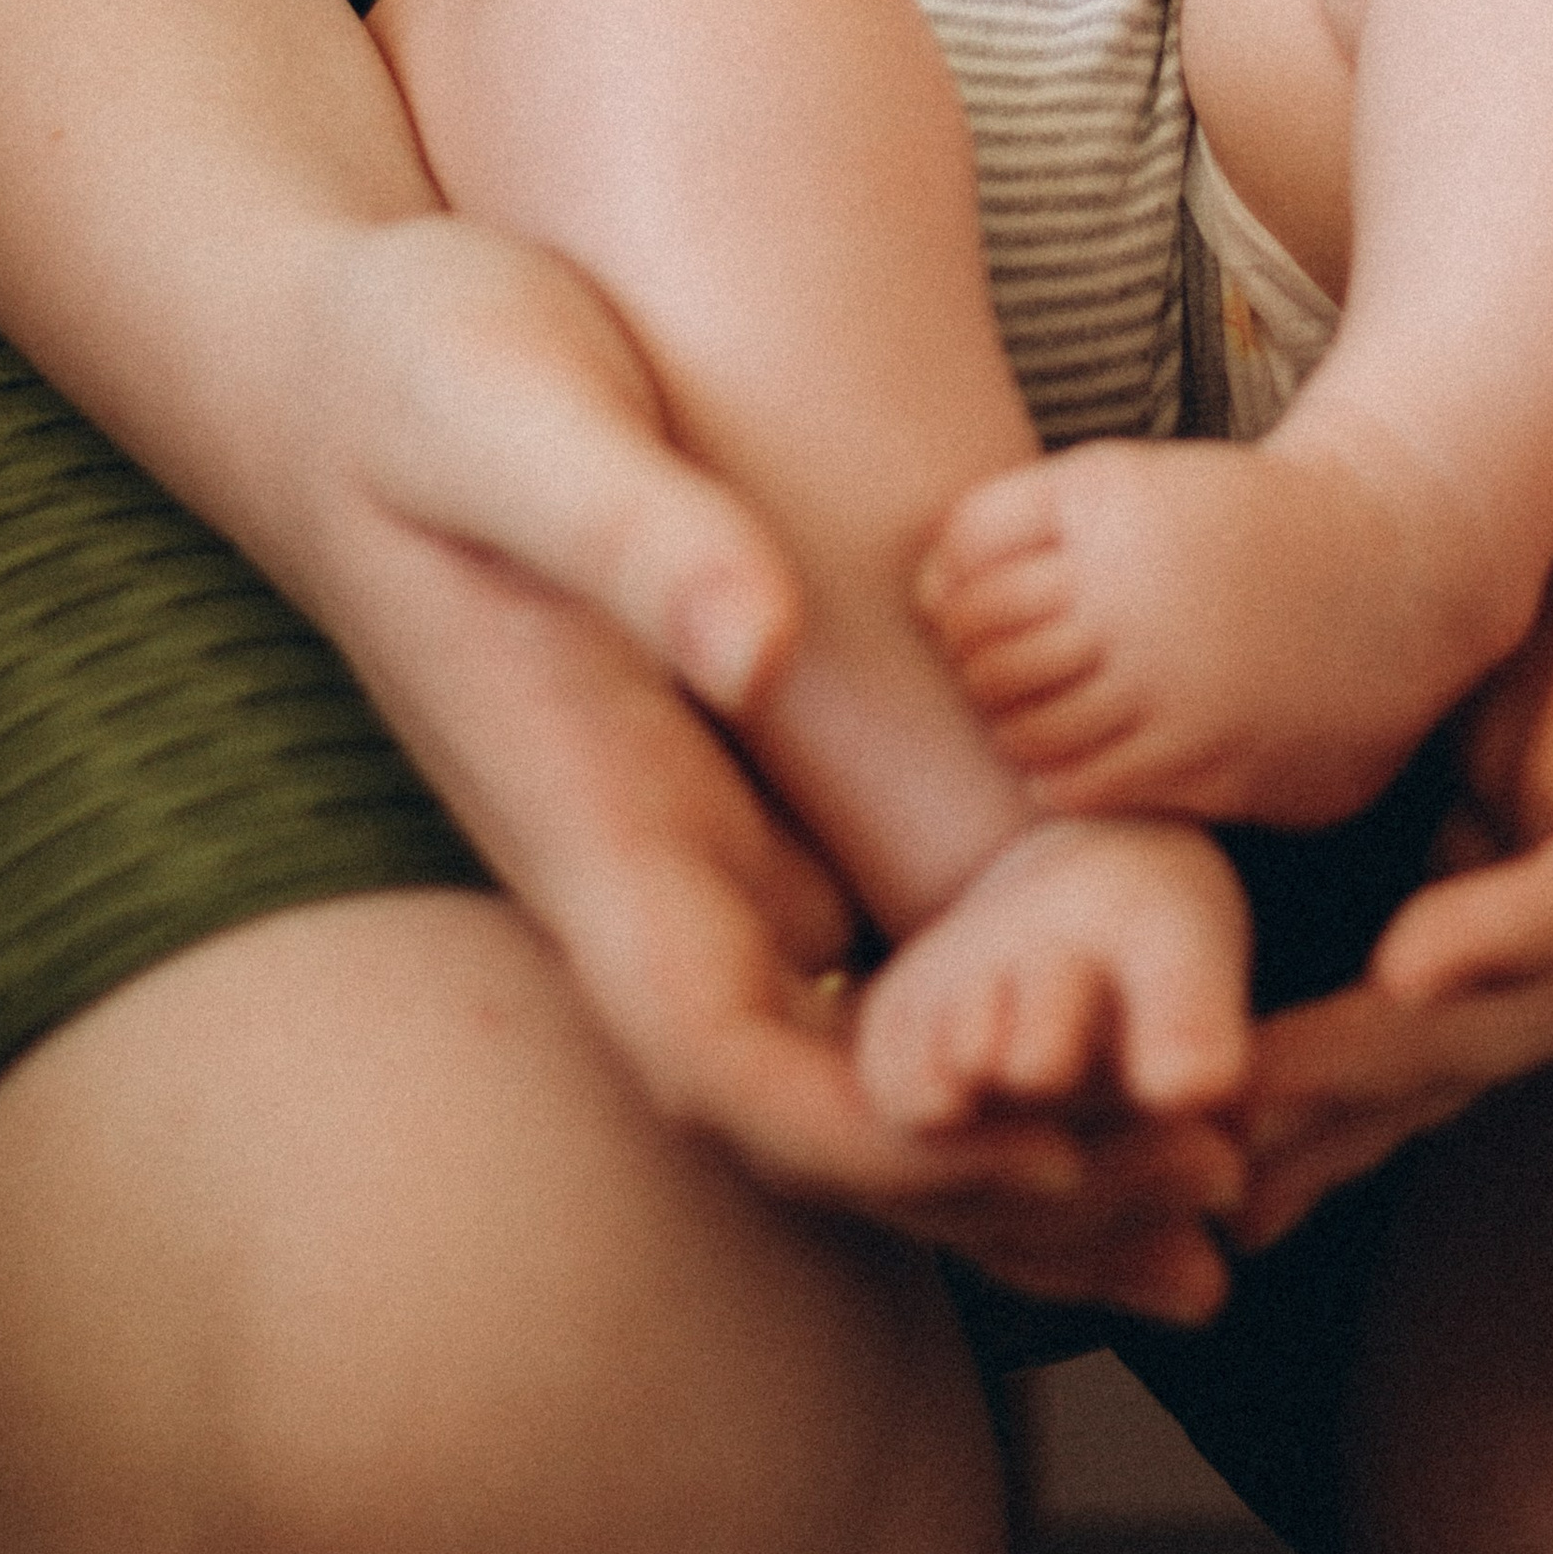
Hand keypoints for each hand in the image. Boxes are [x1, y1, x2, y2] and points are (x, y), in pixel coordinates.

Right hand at [286, 214, 1243, 1317]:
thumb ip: (633, 534)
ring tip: (1209, 1166)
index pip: (725, 1056)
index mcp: (589, 811)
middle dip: (992, 1175)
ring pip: (847, 1039)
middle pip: (813, 1101)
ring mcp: (683, 828)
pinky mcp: (725, 776)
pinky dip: (978, 1003)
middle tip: (1207, 1205)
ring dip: (1009, 1117)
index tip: (1048, 1160)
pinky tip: (1116, 1001)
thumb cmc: (424, 370)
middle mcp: (640, 856)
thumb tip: (764, 639)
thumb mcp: (521, 422)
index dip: (879, 1140)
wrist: (342, 348)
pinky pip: (855, 936)